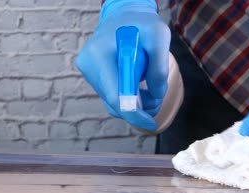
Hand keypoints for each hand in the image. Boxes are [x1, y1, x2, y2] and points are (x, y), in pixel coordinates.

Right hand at [76, 0, 169, 130]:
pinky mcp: (93, 77)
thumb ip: (160, 67)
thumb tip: (157, 95)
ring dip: (136, 103)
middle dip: (139, 108)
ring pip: (113, 102)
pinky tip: (140, 87)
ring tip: (151, 87)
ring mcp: (88, 73)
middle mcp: (89, 66)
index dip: (134, 113)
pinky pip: (112, 96)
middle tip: (158, 99)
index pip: (115, 95)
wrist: (123, 16)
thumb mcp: (159, 36)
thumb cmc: (142, 23)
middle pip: (114, 102)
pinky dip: (128, 98)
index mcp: (100, 55)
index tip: (151, 122)